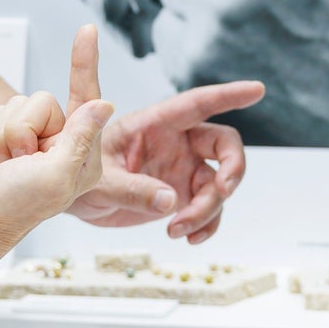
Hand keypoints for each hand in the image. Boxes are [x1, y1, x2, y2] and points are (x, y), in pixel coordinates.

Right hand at [0, 32, 113, 251]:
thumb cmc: (14, 208)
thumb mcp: (57, 175)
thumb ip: (80, 138)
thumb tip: (103, 104)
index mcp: (83, 154)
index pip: (86, 98)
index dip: (85, 63)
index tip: (87, 30)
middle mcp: (61, 144)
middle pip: (43, 100)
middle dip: (24, 128)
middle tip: (21, 162)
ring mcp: (32, 142)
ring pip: (15, 104)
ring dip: (3, 134)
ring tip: (6, 165)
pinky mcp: (5, 138)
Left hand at [80, 78, 261, 243]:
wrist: (70, 198)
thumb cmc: (78, 172)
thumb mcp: (99, 180)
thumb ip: (133, 189)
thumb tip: (171, 201)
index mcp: (155, 123)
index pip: (198, 103)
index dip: (228, 95)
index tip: (258, 90)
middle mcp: (176, 142)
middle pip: (224, 144)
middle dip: (233, 167)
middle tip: (222, 191)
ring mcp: (181, 169)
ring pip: (218, 184)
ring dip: (209, 210)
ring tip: (178, 230)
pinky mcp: (180, 194)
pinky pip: (208, 209)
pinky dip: (205, 225)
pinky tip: (188, 237)